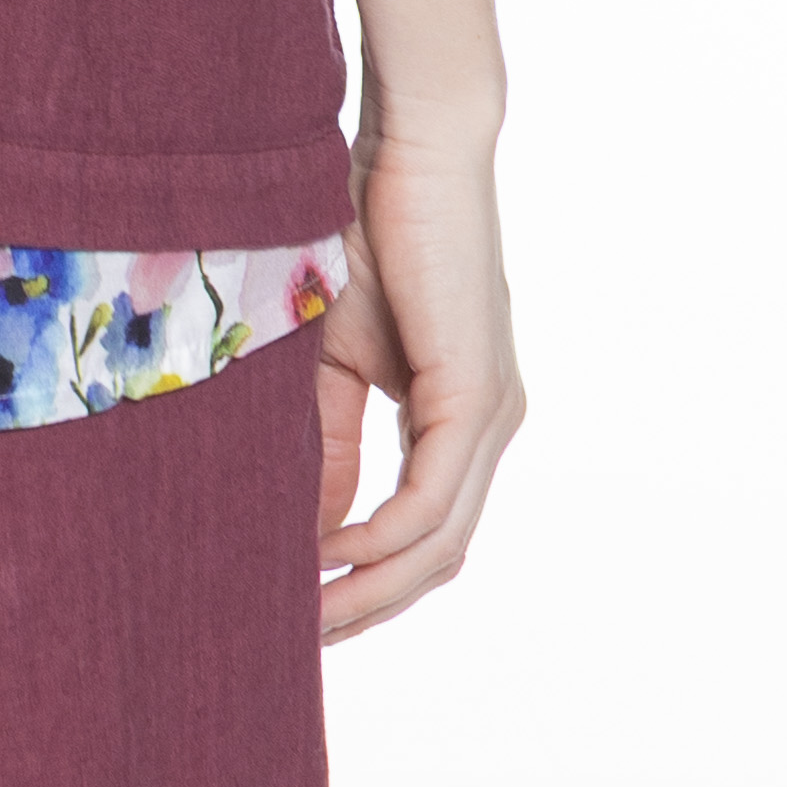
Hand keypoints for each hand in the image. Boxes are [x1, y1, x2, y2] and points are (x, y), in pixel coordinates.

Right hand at [310, 123, 523, 641]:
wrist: (408, 145)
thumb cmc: (363, 229)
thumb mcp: (328, 356)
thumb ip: (323, 444)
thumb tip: (310, 534)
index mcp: (459, 416)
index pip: (421, 531)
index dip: (363, 580)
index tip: (294, 608)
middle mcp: (489, 426)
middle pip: (437, 557)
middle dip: (367, 607)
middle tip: (297, 642)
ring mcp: (492, 415)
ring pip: (439, 544)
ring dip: (372, 590)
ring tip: (304, 615)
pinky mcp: (478, 396)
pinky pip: (433, 502)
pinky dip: (383, 542)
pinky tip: (330, 558)